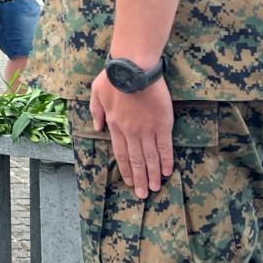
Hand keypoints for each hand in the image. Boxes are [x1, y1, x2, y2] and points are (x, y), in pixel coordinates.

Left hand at [90, 70, 173, 198]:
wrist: (133, 68)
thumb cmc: (113, 77)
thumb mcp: (96, 93)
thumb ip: (96, 111)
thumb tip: (97, 127)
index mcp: (114, 125)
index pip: (120, 153)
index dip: (125, 169)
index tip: (128, 181)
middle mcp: (130, 132)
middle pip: (135, 160)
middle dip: (139, 178)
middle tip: (143, 194)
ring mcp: (146, 130)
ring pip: (150, 157)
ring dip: (152, 174)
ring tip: (155, 188)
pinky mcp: (162, 125)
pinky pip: (164, 147)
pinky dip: (166, 161)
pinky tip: (167, 172)